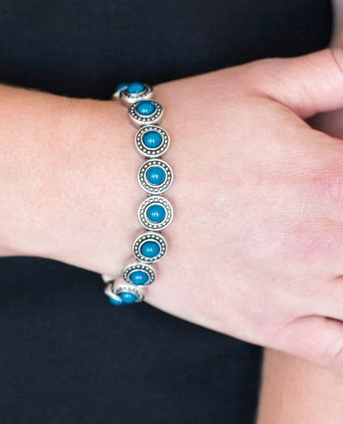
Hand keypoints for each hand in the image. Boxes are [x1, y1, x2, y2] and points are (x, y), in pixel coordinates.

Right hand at [116, 48, 342, 369]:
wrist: (104, 189)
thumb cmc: (176, 133)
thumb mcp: (260, 83)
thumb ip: (334, 74)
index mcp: (332, 180)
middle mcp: (325, 244)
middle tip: (335, 204)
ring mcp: (297, 294)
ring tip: (333, 242)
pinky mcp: (265, 326)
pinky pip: (341, 350)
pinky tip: (342, 303)